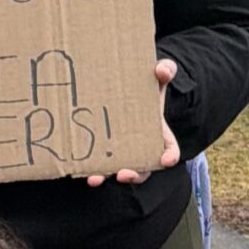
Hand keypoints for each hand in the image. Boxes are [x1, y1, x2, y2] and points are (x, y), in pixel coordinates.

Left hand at [84, 58, 179, 186]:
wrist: (123, 93)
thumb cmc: (144, 89)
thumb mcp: (156, 79)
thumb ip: (165, 71)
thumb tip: (162, 69)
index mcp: (159, 135)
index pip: (170, 150)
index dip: (170, 156)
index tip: (166, 160)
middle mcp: (141, 149)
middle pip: (142, 170)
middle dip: (134, 175)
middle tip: (123, 174)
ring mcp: (122, 153)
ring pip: (117, 171)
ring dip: (105, 176)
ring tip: (94, 178)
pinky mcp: (103, 152)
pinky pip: (98, 165)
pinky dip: (90, 169)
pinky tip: (78, 169)